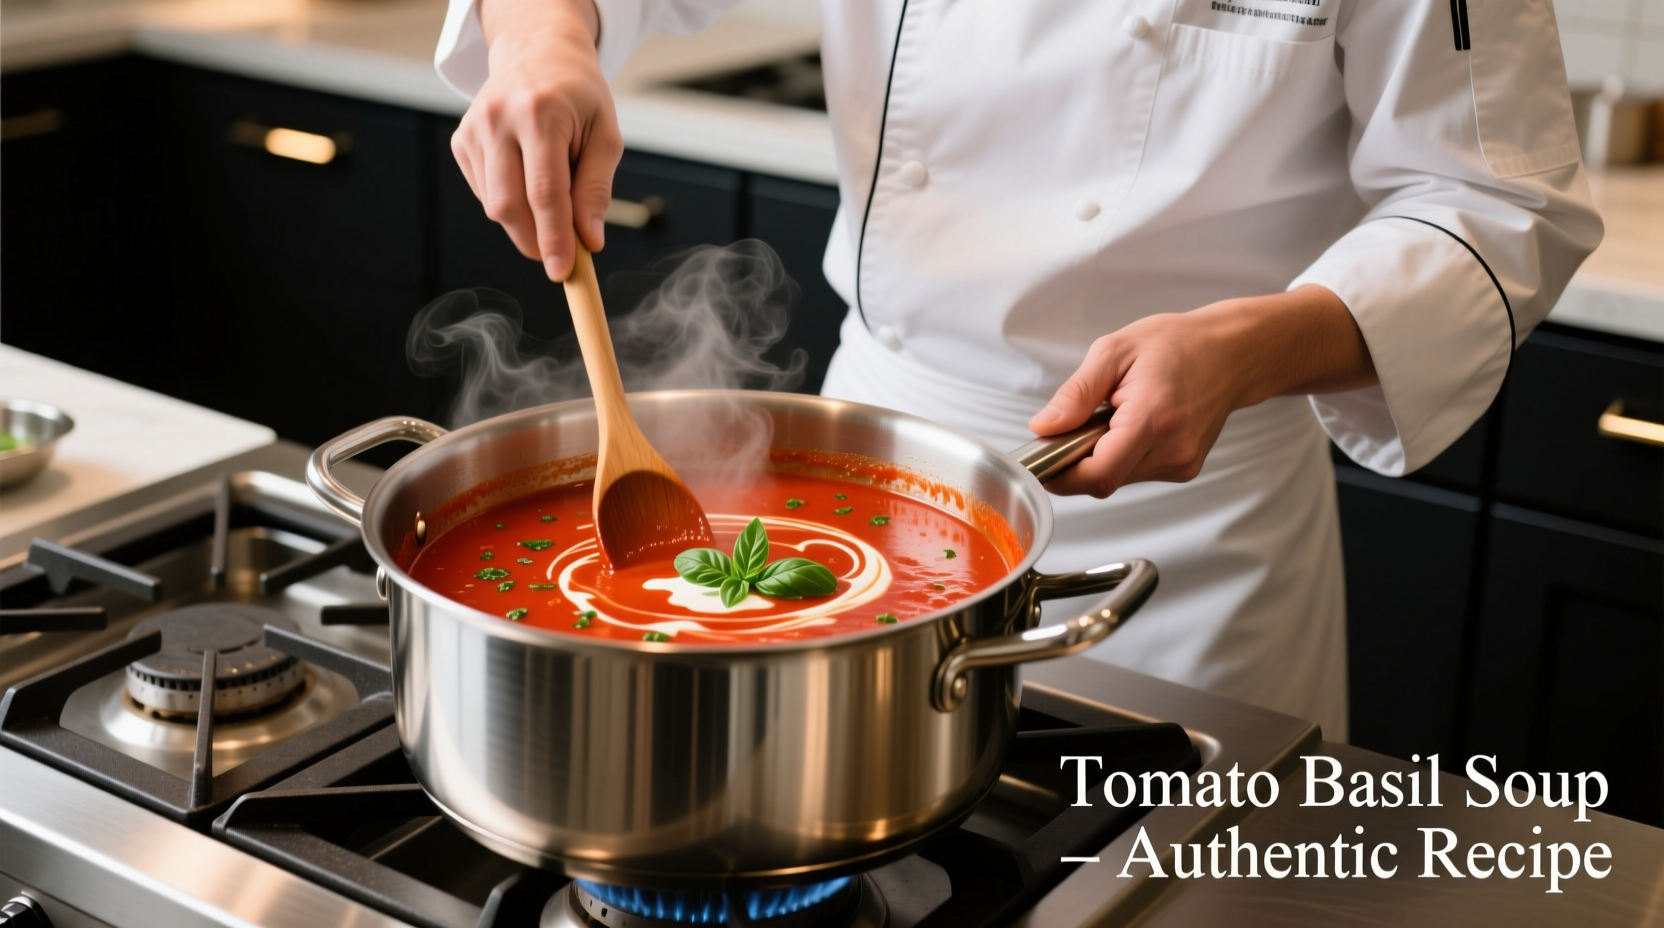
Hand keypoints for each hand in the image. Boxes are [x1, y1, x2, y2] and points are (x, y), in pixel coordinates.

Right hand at [451, 0, 620, 279]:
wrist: (536, 53)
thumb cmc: (579, 97)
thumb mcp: (605, 135)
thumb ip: (596, 189)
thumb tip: (590, 241)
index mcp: (540, 114)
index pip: (545, 193)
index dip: (554, 238)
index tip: (564, 272)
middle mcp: (498, 120)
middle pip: (510, 206)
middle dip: (536, 241)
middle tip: (561, 255)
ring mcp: (473, 130)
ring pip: (495, 206)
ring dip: (526, 222)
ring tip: (552, 196)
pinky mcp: (461, 142)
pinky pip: (486, 194)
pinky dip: (511, 204)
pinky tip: (526, 178)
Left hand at [1028, 285, 1375, 497]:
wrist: (1231, 352)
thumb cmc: (1177, 345)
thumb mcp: (1114, 352)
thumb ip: (1075, 394)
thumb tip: (1044, 427)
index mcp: (1151, 420)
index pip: (1098, 475)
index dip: (1062, 476)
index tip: (1042, 462)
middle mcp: (1172, 450)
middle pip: (1105, 481)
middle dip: (1080, 460)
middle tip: (1078, 424)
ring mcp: (1182, 463)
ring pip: (1120, 479)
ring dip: (1103, 457)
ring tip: (1113, 416)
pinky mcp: (1185, 468)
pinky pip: (1138, 473)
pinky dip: (1124, 456)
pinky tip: (1132, 426)